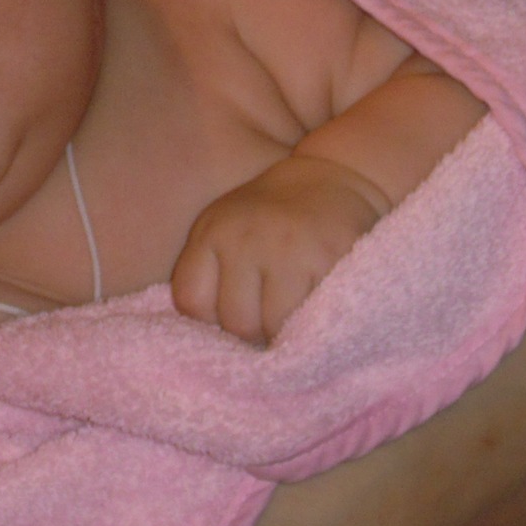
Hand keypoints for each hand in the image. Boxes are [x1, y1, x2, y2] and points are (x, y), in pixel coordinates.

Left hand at [171, 160, 382, 342]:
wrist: (333, 178)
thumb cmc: (273, 216)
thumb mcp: (227, 227)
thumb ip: (211, 274)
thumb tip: (210, 347)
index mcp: (213, 230)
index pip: (192, 302)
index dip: (211, 320)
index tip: (233, 312)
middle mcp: (246, 237)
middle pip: (237, 322)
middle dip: (254, 331)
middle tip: (271, 319)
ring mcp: (289, 249)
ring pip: (276, 328)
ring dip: (287, 333)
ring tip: (295, 316)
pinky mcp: (330, 259)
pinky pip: (315, 317)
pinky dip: (317, 322)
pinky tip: (319, 307)